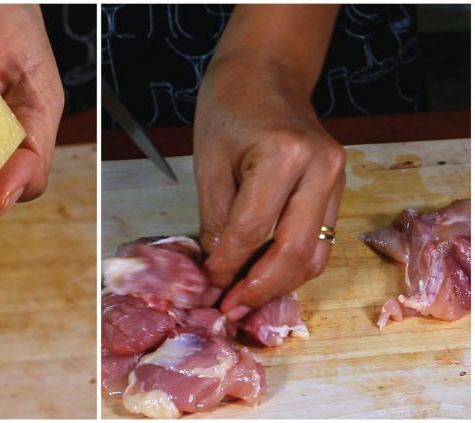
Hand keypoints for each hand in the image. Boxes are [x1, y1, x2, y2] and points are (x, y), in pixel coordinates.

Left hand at [194, 55, 345, 318]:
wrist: (266, 74)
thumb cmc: (229, 109)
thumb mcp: (208, 163)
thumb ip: (215, 220)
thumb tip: (218, 271)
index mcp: (284, 155)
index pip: (252, 231)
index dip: (226, 266)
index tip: (208, 287)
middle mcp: (320, 169)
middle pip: (293, 252)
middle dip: (258, 289)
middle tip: (230, 310)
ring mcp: (337, 179)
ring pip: (315, 254)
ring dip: (280, 285)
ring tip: (246, 302)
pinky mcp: (338, 188)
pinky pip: (321, 240)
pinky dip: (294, 266)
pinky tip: (267, 278)